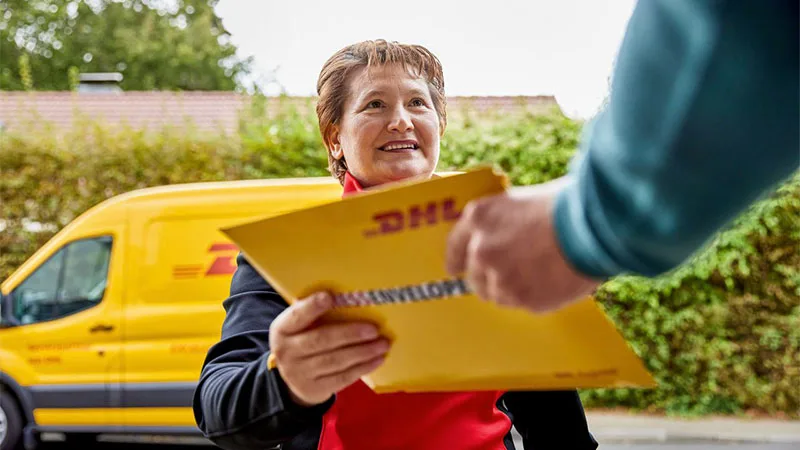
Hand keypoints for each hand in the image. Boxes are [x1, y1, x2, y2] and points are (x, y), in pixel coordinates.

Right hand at [269, 292, 388, 406]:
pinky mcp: (315, 389)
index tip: (330, 296)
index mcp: (282, 330)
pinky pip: (342, 378)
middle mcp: (287, 352)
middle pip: (321, 340)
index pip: (296, 316)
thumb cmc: (303, 341)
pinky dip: (362, 368)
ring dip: (362, 352)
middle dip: (349, 334)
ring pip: (335, 361)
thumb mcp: (299, 327)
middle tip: (373, 329)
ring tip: (382, 344)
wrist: (291, 380)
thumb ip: (313, 314)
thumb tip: (348, 297)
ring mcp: (300, 374)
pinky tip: (377, 359)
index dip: (312, 307)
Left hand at [445, 177, 600, 312]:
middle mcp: (482, 249)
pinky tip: (553, 280)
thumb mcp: (521, 202)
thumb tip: (496, 242)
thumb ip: (500, 224)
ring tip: (540, 274)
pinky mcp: (523, 299)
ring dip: (512, 289)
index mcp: (479, 219)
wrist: (595, 226)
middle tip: (513, 273)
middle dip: (490, 277)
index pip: (454, 246)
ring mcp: (501, 278)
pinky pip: (522, 304)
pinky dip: (534, 297)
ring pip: (497, 294)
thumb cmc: (565, 206)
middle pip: (474, 276)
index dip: (456, 259)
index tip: (455, 269)